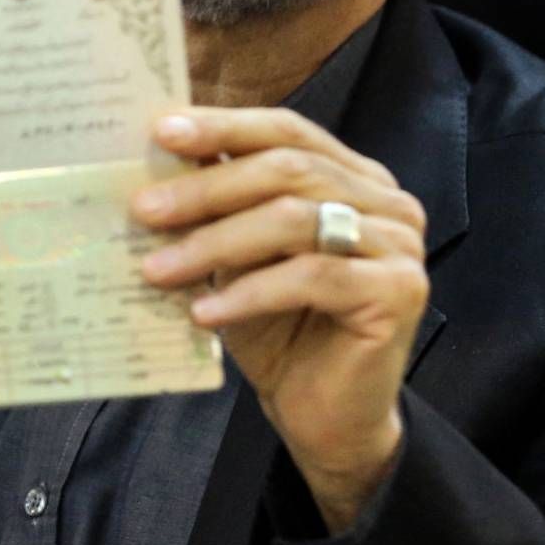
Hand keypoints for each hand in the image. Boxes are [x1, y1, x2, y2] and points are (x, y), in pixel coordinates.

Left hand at [133, 107, 428, 531]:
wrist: (326, 418)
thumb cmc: (282, 332)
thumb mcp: (241, 260)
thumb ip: (221, 208)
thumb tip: (158, 163)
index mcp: (354, 177)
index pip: (287, 131)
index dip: (226, 127)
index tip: (162, 132)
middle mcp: (386, 200)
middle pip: (289, 169)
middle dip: (208, 188)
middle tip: (144, 209)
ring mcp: (399, 244)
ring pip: (295, 220)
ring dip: (217, 242)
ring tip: (158, 269)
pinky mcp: (399, 291)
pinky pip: (312, 277)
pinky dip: (249, 293)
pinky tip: (205, 314)